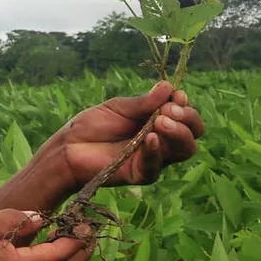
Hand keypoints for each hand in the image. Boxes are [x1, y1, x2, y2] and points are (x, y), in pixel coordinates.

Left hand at [48, 81, 204, 189]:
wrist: (68, 147)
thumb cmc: (92, 125)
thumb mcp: (119, 108)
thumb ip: (143, 102)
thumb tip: (169, 87)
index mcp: (158, 121)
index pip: (186, 116)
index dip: (185, 106)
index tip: (177, 96)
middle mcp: (162, 140)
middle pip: (192, 134)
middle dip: (187, 119)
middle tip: (169, 110)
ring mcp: (153, 158)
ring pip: (184, 150)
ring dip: (177, 133)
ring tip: (160, 121)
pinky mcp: (141, 173)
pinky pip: (157, 165)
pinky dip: (156, 151)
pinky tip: (151, 138)